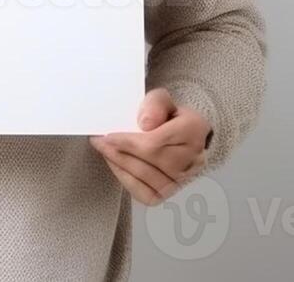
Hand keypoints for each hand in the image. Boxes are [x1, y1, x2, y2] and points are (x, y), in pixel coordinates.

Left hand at [89, 88, 209, 204]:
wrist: (181, 136)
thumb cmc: (168, 118)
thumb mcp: (161, 100)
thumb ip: (154, 103)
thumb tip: (146, 122)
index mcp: (193, 130)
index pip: (156, 142)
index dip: (129, 142)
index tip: (109, 136)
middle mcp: (193, 158)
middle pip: (150, 160)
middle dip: (119, 151)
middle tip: (100, 142)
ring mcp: (183, 180)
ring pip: (145, 177)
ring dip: (119, 164)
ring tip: (105, 150)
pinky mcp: (169, 194)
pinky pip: (144, 193)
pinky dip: (125, 179)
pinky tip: (116, 165)